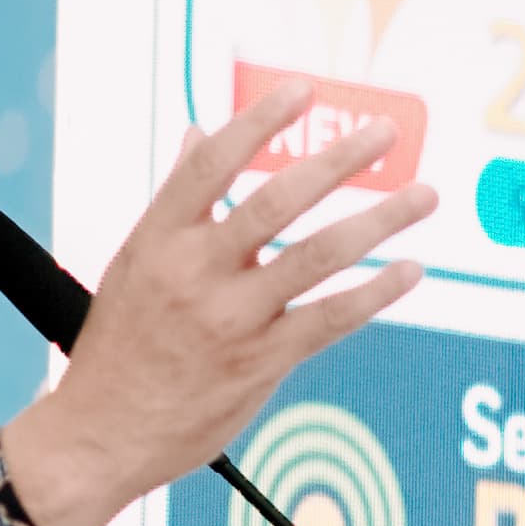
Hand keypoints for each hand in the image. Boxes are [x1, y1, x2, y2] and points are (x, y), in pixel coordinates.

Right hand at [0, 84, 435, 525]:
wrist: (100, 435)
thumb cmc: (119, 347)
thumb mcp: (134, 262)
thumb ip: (176, 200)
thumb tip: (196, 134)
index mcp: (160, 239)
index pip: (213, 163)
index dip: (260, 121)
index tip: (302, 91)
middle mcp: (196, 272)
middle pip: (278, 200)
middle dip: (339, 161)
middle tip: (384, 132)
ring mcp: (231, 319)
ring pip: (317, 255)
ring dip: (380, 220)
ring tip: (424, 196)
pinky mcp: (260, 363)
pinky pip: (330, 319)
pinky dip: (375, 293)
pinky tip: (408, 271)